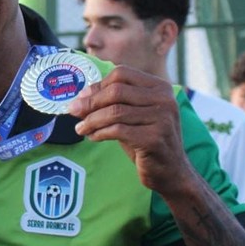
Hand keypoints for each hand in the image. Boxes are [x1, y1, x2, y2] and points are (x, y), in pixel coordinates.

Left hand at [68, 66, 191, 193]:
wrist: (171, 172)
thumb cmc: (147, 142)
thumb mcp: (131, 118)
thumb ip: (110, 105)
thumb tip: (79, 99)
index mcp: (160, 87)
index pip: (122, 74)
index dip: (98, 84)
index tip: (81, 97)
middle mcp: (164, 99)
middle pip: (116, 90)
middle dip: (90, 102)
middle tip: (73, 111)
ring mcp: (162, 118)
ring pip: (115, 111)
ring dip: (92, 120)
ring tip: (80, 128)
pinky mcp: (155, 138)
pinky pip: (118, 130)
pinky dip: (100, 133)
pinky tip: (93, 137)